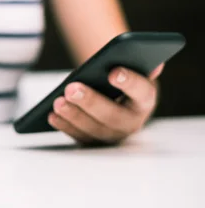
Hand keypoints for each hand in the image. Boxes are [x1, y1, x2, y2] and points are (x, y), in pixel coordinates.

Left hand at [48, 64, 163, 144]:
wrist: (114, 99)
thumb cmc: (119, 81)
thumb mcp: (129, 71)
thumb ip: (138, 66)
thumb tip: (156, 65)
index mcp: (144, 101)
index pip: (142, 92)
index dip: (130, 82)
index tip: (113, 71)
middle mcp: (132, 123)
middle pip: (112, 116)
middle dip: (90, 101)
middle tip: (71, 88)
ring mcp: (112, 136)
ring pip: (94, 129)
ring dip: (74, 115)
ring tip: (57, 101)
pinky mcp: (94, 142)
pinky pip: (78, 136)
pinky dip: (64, 126)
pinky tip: (51, 115)